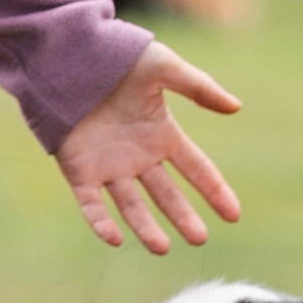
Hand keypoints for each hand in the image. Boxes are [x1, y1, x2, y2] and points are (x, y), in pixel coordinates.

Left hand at [54, 41, 242, 254]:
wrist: (65, 54)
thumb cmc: (116, 55)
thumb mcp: (163, 67)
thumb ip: (199, 87)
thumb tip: (236, 107)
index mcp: (162, 134)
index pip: (196, 169)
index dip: (215, 191)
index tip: (233, 215)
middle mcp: (138, 156)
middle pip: (166, 195)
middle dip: (183, 217)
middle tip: (199, 239)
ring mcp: (109, 166)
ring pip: (131, 206)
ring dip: (146, 228)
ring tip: (162, 247)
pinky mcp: (79, 171)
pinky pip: (91, 204)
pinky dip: (101, 223)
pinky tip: (115, 238)